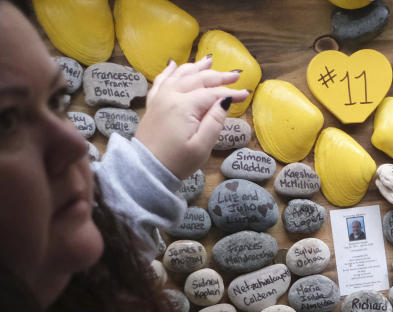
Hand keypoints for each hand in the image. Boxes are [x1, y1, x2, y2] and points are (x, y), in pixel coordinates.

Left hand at [135, 56, 249, 179]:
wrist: (146, 170)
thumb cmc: (177, 162)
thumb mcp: (201, 147)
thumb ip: (215, 122)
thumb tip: (225, 100)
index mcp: (184, 106)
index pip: (213, 94)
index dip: (231, 93)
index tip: (245, 94)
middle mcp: (171, 96)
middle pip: (198, 79)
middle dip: (218, 76)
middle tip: (235, 75)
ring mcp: (160, 98)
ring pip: (180, 75)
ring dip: (196, 67)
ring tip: (209, 60)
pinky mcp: (153, 104)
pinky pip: (161, 81)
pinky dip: (169, 71)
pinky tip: (173, 64)